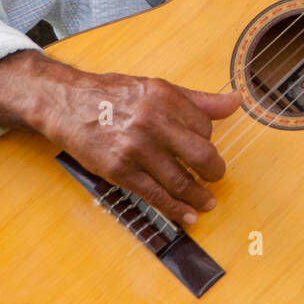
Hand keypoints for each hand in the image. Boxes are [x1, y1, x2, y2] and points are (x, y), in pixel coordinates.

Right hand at [30, 64, 240, 225]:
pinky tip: (188, 216)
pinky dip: (176, 209)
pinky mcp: (119, 170)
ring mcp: (136, 149)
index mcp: (166, 98)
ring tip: (208, 203)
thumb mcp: (157, 88)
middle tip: (216, 178)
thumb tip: (236, 101)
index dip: (208, 141)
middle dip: (214, 171)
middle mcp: (153, 122)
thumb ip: (198, 100)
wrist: (67, 104)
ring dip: (198, 196)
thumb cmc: (114, 95)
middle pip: (201, 154)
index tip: (203, 149)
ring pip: (180, 180)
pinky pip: (155, 195)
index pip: (204, 127)